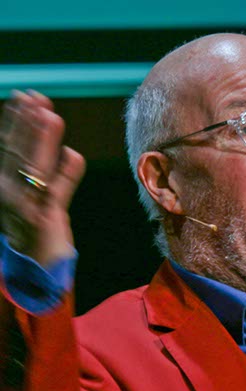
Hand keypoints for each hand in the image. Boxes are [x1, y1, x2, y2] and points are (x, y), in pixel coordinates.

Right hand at [0, 90, 84, 266]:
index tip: (26, 96)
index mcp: (3, 186)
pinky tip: (74, 156)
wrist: (34, 276)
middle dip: (26, 123)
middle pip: (16, 152)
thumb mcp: (48, 203)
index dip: (15, 120)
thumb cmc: (40, 237)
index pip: (7, 147)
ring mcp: (24, 208)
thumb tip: (73, 154)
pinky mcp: (43, 222)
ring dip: (41, 142)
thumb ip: (62, 179)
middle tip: (37, 97)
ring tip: (50, 116)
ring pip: (32, 169)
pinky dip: (66, 176)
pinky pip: (54, 196)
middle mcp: (7, 195)